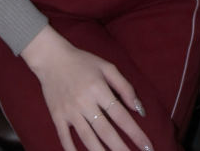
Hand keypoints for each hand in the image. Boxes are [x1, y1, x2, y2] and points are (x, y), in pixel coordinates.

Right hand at [21, 25, 152, 150]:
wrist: (51, 58)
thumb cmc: (82, 61)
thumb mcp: (106, 67)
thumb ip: (124, 87)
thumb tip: (139, 109)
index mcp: (99, 89)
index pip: (121, 116)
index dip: (135, 133)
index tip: (147, 147)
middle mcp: (85, 102)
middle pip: (106, 132)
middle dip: (121, 149)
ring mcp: (70, 111)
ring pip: (88, 138)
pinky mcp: (57, 116)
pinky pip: (65, 138)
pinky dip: (72, 150)